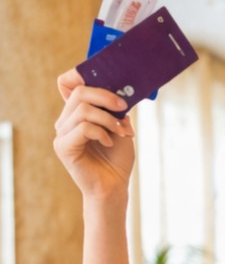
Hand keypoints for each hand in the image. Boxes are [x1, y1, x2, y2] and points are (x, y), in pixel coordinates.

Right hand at [53, 68, 134, 201]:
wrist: (114, 187)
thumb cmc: (117, 161)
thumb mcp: (121, 130)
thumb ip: (116, 111)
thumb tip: (119, 93)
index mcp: (76, 114)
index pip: (68, 84)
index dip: (81, 75)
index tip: (108, 83)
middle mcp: (65, 121)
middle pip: (79, 92)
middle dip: (105, 97)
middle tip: (124, 107)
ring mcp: (62, 134)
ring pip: (83, 110)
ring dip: (108, 119)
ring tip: (121, 132)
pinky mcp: (63, 147)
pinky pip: (83, 128)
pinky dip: (102, 132)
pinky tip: (110, 142)